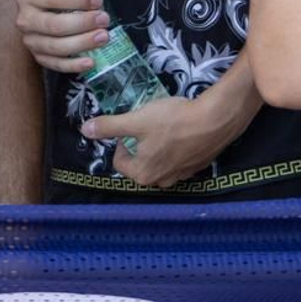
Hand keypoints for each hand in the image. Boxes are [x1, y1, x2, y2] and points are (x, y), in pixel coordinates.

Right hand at [15, 0, 110, 73]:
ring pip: (55, 47)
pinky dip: (73, 65)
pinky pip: (55, 65)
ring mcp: (30, 40)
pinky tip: (92, 61)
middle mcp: (25, 19)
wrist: (50, 6)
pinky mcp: (39, 57)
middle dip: (82, 23)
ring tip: (104, 36)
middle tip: (104, 19)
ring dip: (82, 43)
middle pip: (53, 25)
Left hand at [81, 94, 235, 188]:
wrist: (216, 120)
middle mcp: (161, 182)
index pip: (119, 160)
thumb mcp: (135, 120)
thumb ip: (109, 127)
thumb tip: (84, 130)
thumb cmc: (172, 121)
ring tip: (163, 126)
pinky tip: (181, 130)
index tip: (131, 125)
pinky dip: (174, 147)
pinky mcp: (197, 167)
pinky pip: (176, 158)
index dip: (121, 140)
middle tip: (147, 124)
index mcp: (143, 175)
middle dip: (138, 143)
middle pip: (139, 162)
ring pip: (157, 160)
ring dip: (156, 145)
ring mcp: (181, 176)